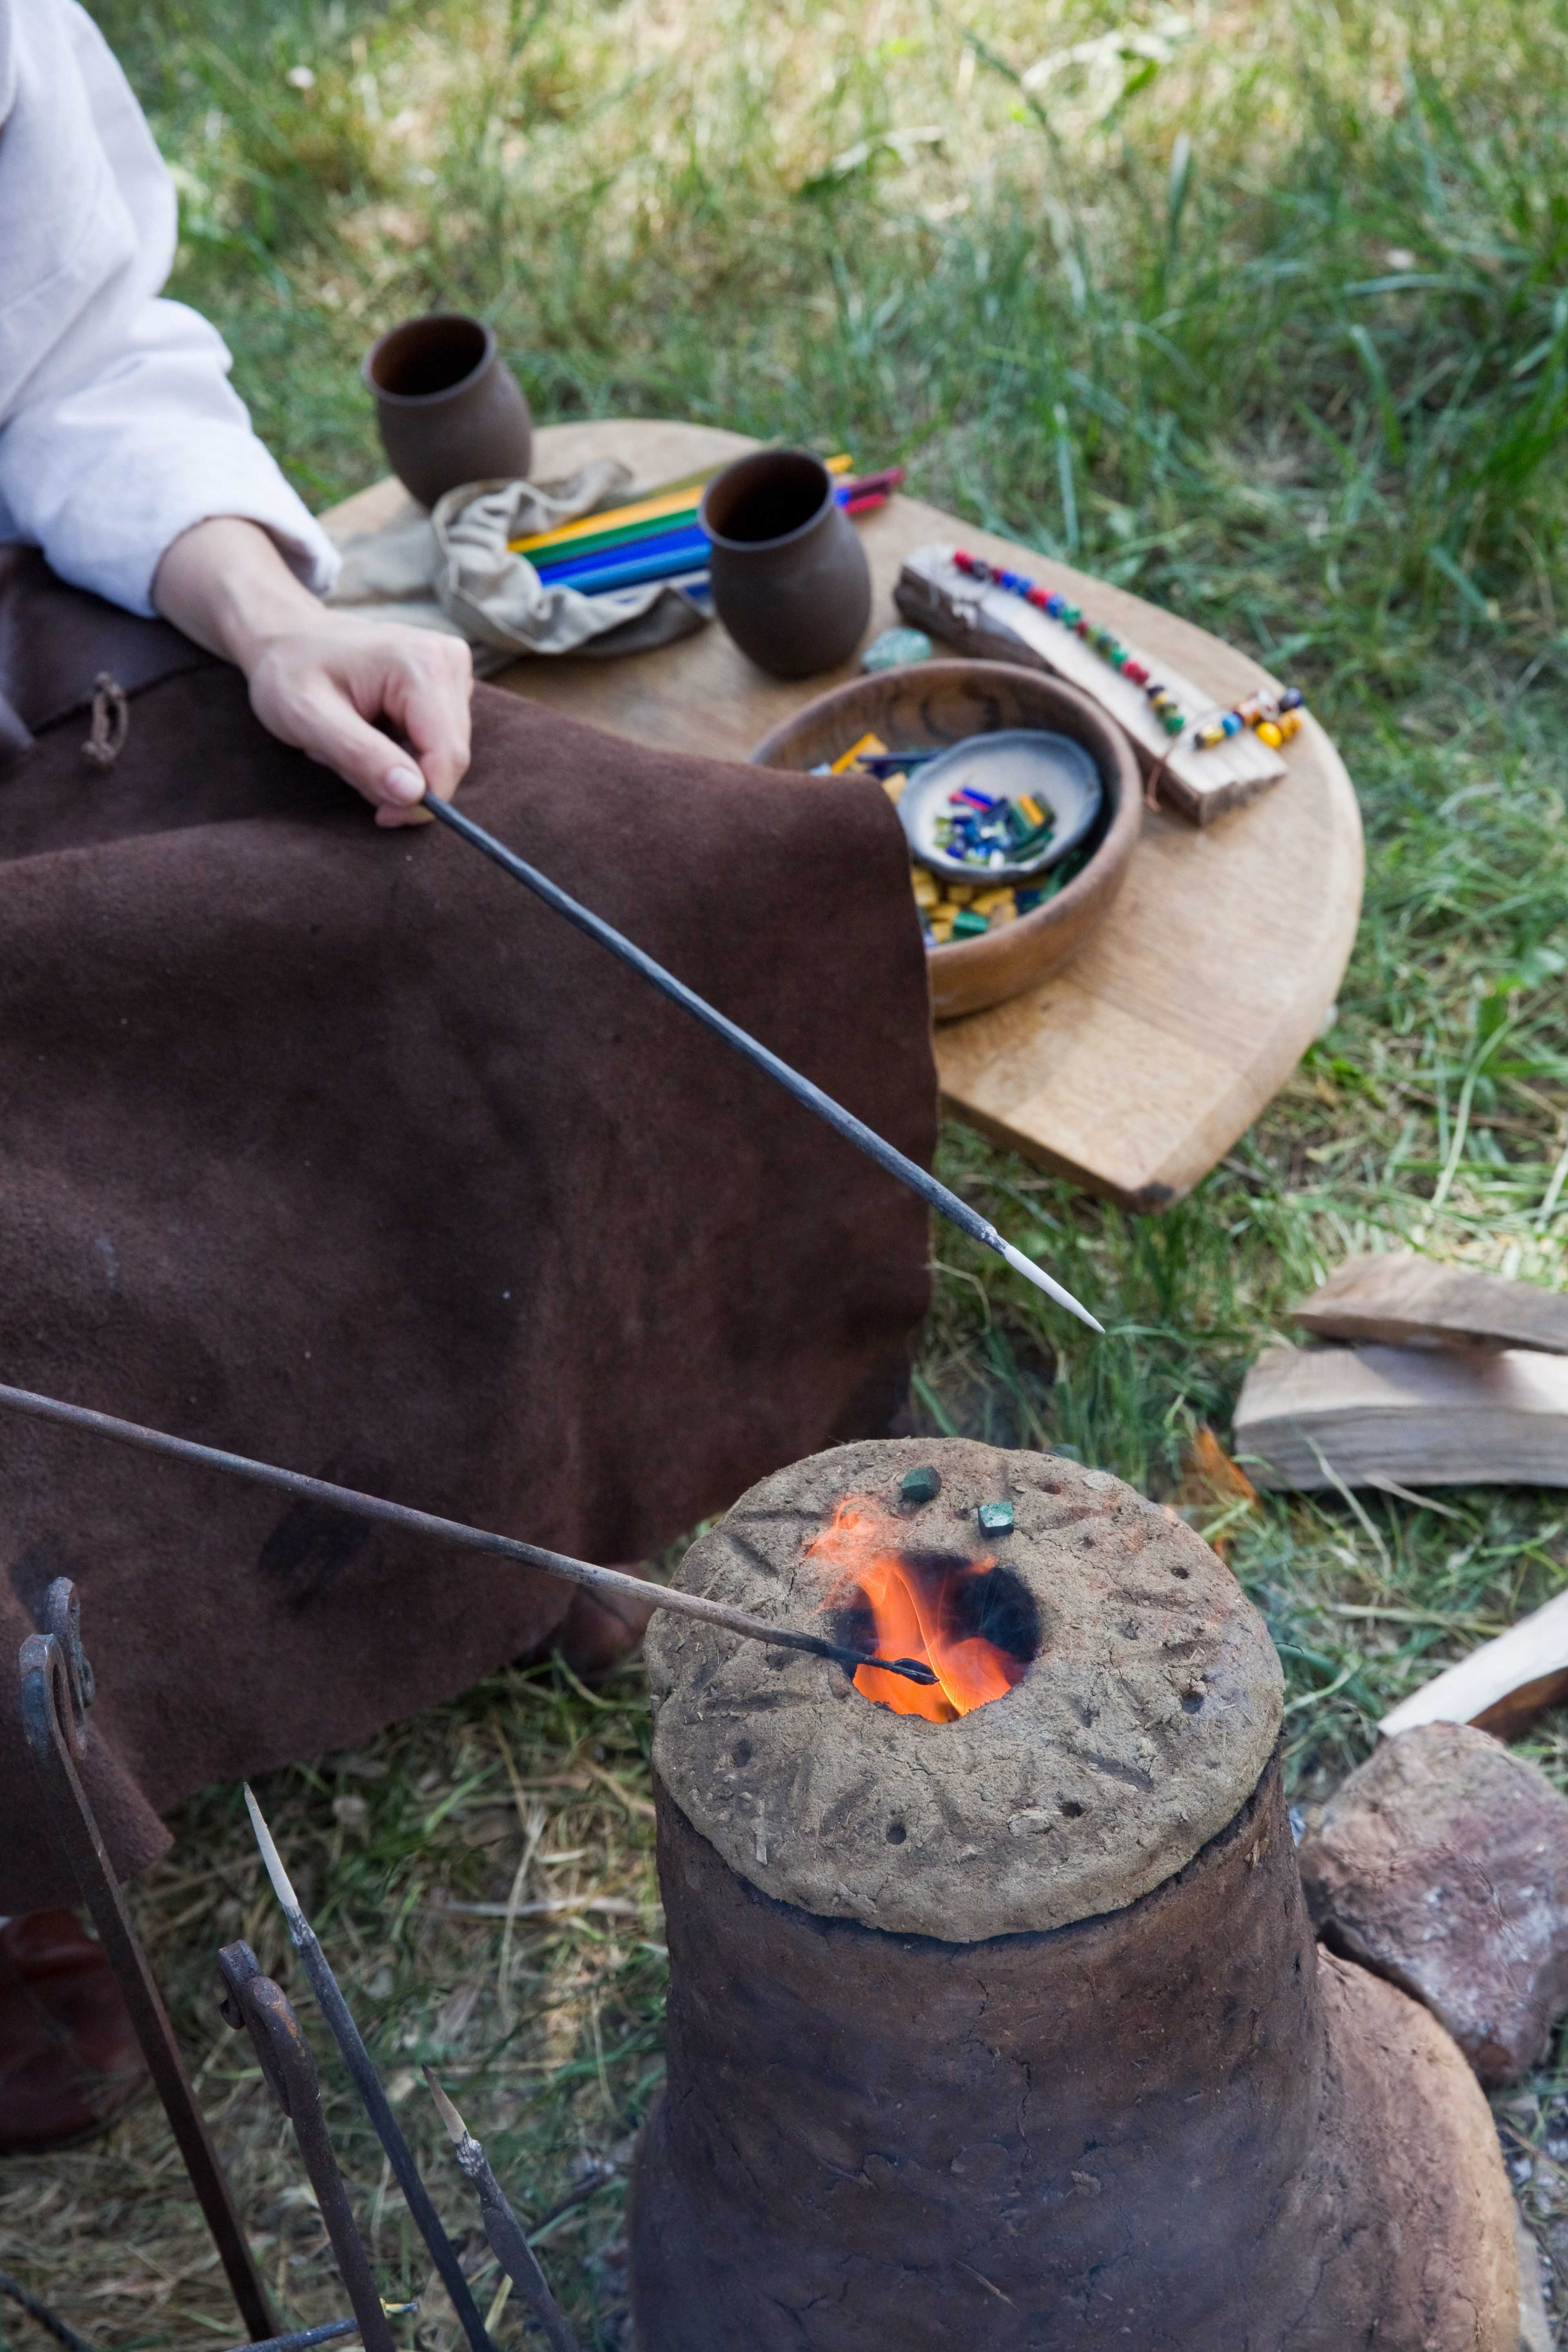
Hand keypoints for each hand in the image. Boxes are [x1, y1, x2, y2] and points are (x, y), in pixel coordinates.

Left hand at [152, 517, 473, 826]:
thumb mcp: (308, 718)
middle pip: (449, 757)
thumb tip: (413, 795)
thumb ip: (361, 756)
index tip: (382, 816)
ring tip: (354, 742)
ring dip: (399, 767)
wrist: (287, 637)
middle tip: (349, 765)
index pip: (447, 755)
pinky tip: (371, 732)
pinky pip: (438, 742)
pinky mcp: (449, 683)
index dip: (420, 799)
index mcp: (422, 664)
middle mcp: (449, 660)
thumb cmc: (289, 673)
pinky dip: (403, 753)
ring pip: (444, 754)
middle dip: (403, 780)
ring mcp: (453, 670)